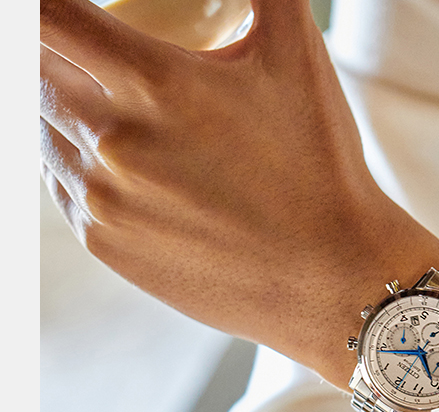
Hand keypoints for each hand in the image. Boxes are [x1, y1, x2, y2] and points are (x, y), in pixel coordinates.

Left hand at [39, 0, 438, 382]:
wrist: (331, 280)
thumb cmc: (320, 168)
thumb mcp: (298, 54)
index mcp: (153, 86)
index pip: (48, 13)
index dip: (49, 4)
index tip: (67, 11)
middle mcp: (112, 145)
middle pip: (32, 66)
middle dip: (55, 48)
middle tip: (94, 51)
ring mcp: (102, 202)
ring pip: (40, 127)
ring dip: (59, 103)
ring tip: (113, 106)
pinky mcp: (106, 247)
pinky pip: (59, 183)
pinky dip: (72, 159)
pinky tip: (119, 160)